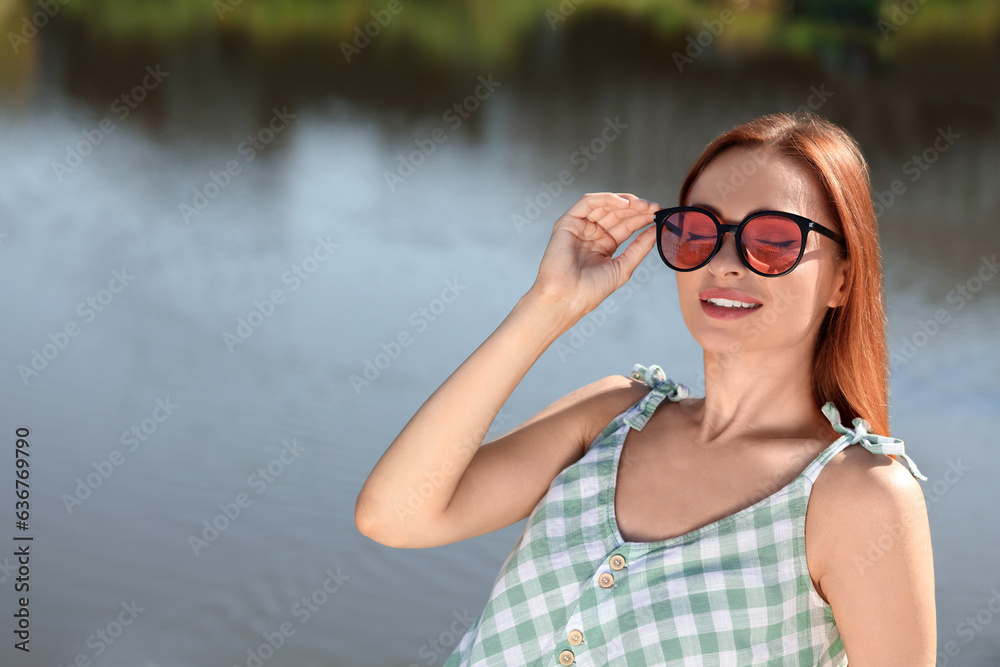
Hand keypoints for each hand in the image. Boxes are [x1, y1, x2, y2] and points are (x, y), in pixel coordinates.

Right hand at [529, 192, 659, 320]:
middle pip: (617, 213)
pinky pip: (588, 202)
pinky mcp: (567, 222)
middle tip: (654, 207)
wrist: (567, 298)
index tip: (659, 213)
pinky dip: (607, 199)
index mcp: (603, 245)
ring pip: (604, 205)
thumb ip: (640, 247)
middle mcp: (591, 234)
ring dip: (625, 202)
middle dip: (637, 208)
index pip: (625, 225)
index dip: (642, 218)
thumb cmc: (591, 290)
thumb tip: (656, 230)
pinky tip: (625, 204)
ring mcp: (579, 227)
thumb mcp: (623, 266)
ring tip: (643, 205)